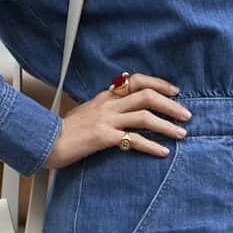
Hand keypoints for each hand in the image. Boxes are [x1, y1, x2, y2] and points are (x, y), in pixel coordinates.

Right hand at [49, 73, 190, 166]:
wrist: (46, 142)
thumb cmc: (66, 131)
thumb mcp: (87, 112)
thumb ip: (106, 108)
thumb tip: (126, 111)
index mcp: (105, 96)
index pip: (137, 81)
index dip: (159, 84)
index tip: (175, 91)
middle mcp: (108, 104)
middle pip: (147, 96)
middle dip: (171, 105)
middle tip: (186, 115)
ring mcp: (106, 120)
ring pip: (145, 116)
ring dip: (167, 125)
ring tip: (181, 134)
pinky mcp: (104, 137)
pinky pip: (133, 139)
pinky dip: (152, 145)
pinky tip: (163, 152)